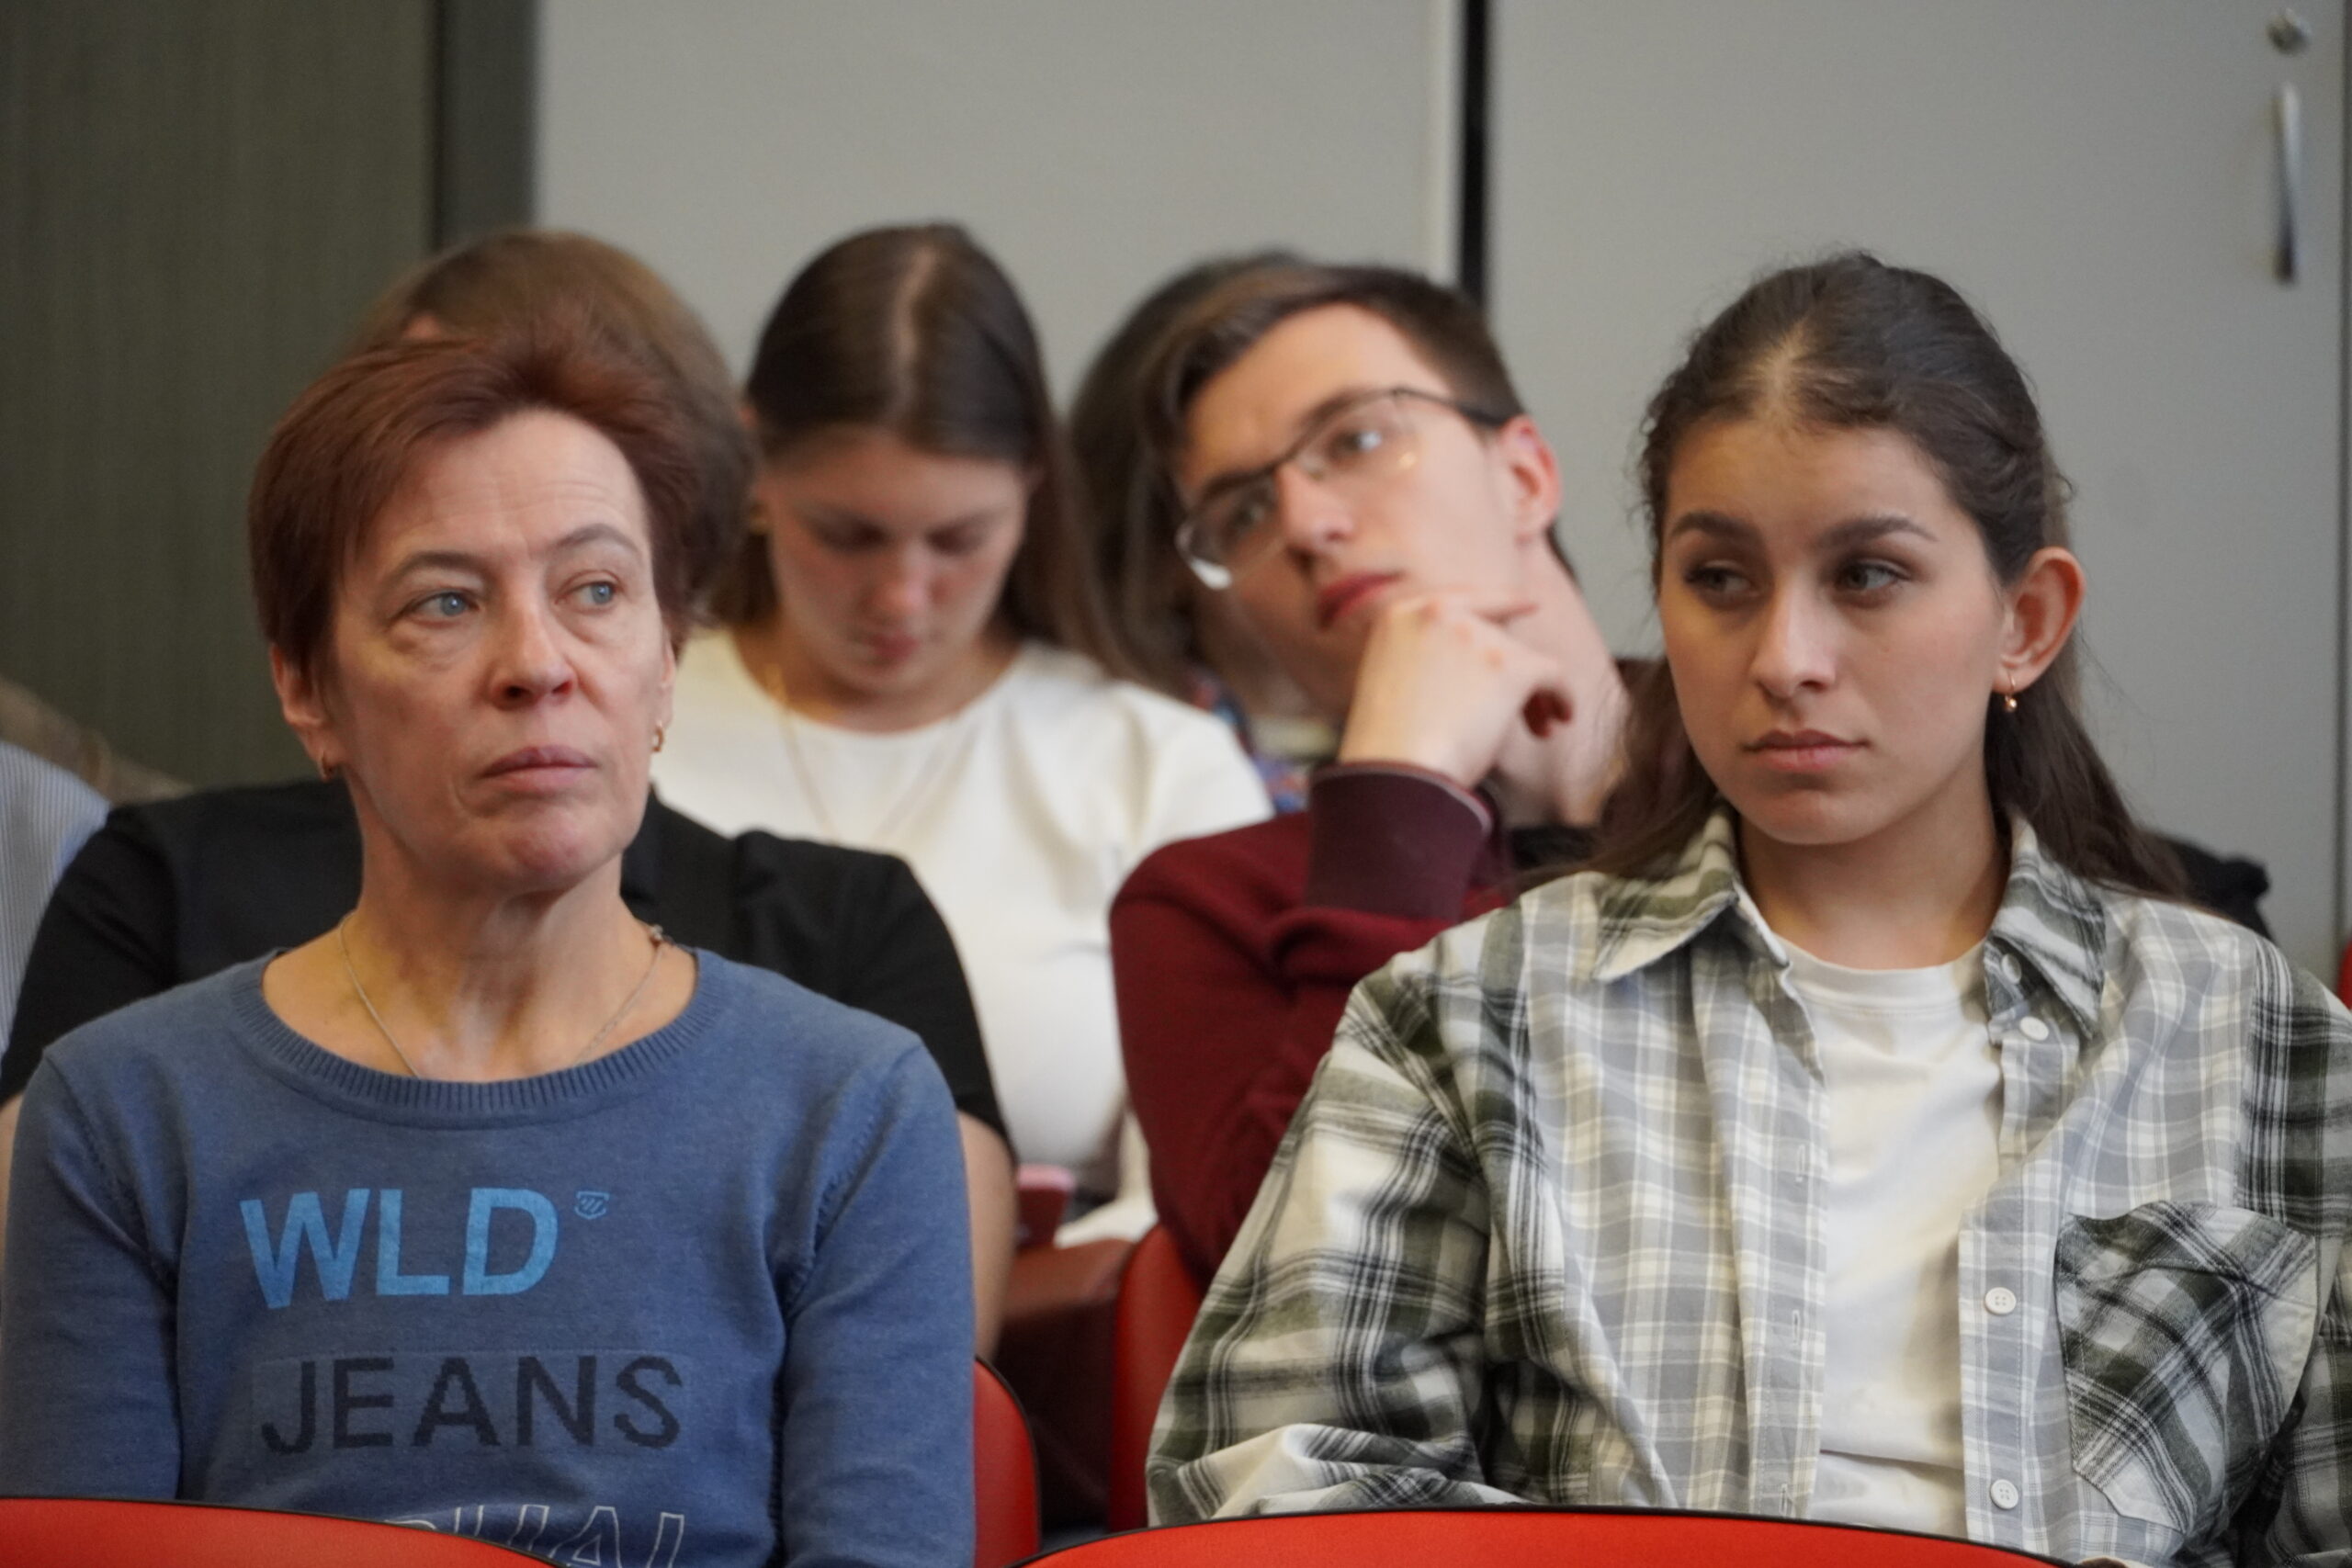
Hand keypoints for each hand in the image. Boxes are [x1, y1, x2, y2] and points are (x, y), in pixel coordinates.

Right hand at [1335, 589, 1572, 787]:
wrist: (1395, 771)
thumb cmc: (1386, 747)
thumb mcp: (1388, 682)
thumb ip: (1421, 658)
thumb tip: (1470, 669)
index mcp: (1401, 617)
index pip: (1462, 599)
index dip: (1500, 601)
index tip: (1528, 604)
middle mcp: (1438, 614)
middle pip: (1498, 633)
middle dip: (1513, 669)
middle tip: (1523, 710)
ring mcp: (1476, 636)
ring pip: (1525, 658)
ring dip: (1533, 694)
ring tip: (1538, 729)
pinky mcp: (1511, 665)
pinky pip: (1553, 674)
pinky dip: (1562, 697)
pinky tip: (1561, 718)